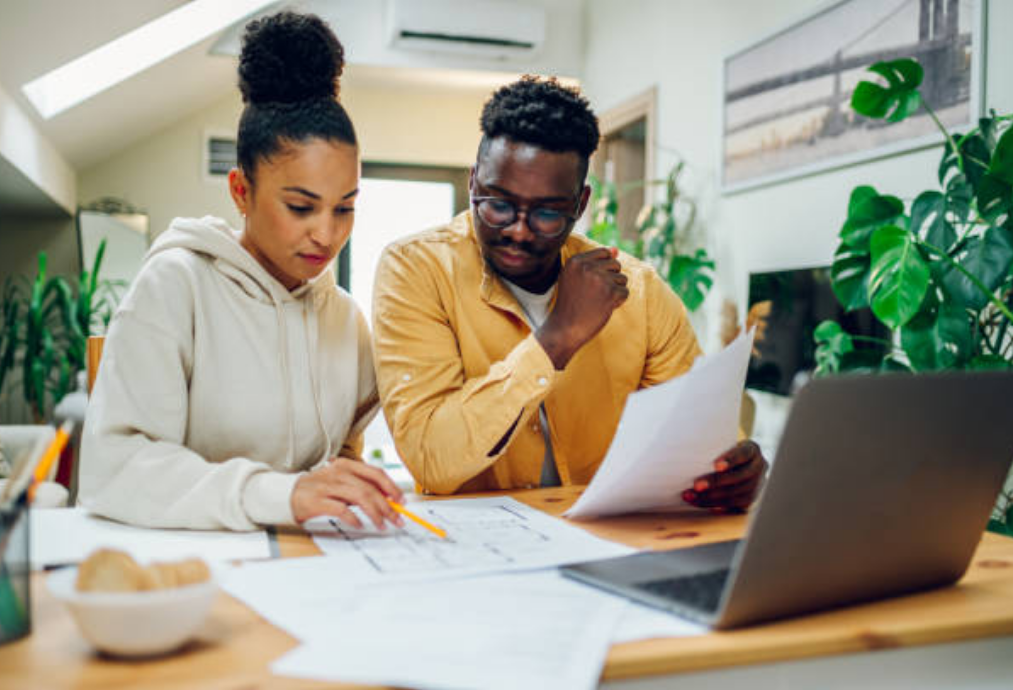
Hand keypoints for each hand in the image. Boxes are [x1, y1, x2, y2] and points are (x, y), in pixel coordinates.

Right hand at [291, 457, 405, 528]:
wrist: (287, 494)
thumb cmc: (319, 489)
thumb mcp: (341, 482)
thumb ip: (361, 486)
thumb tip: (388, 497)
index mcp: (346, 465)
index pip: (375, 473)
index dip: (391, 487)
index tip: (401, 500)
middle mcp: (338, 473)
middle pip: (370, 488)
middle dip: (387, 505)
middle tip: (397, 519)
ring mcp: (327, 486)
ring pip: (359, 497)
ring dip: (375, 513)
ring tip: (382, 525)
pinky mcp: (317, 501)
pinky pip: (341, 509)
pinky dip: (354, 518)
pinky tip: (360, 525)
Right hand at [537, 247, 628, 368]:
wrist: (565, 329)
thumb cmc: (571, 303)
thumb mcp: (577, 278)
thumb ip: (595, 261)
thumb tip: (617, 249)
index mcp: (576, 261)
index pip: (604, 253)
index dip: (603, 268)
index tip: (592, 283)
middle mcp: (587, 267)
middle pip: (615, 264)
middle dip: (610, 279)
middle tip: (594, 294)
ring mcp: (600, 279)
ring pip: (622, 278)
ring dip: (614, 291)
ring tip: (598, 301)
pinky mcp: (611, 293)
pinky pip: (625, 292)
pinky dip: (618, 302)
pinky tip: (603, 308)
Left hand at [682, 441, 766, 513]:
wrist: (740, 465)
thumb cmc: (724, 452)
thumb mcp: (724, 445)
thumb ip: (713, 449)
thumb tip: (688, 452)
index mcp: (752, 450)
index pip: (743, 454)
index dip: (730, 460)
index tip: (716, 465)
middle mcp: (758, 467)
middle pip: (739, 477)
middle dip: (716, 482)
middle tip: (696, 485)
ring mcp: (756, 485)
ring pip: (735, 494)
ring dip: (710, 497)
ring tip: (691, 496)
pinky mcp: (749, 500)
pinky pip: (732, 506)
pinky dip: (714, 505)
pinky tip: (699, 503)